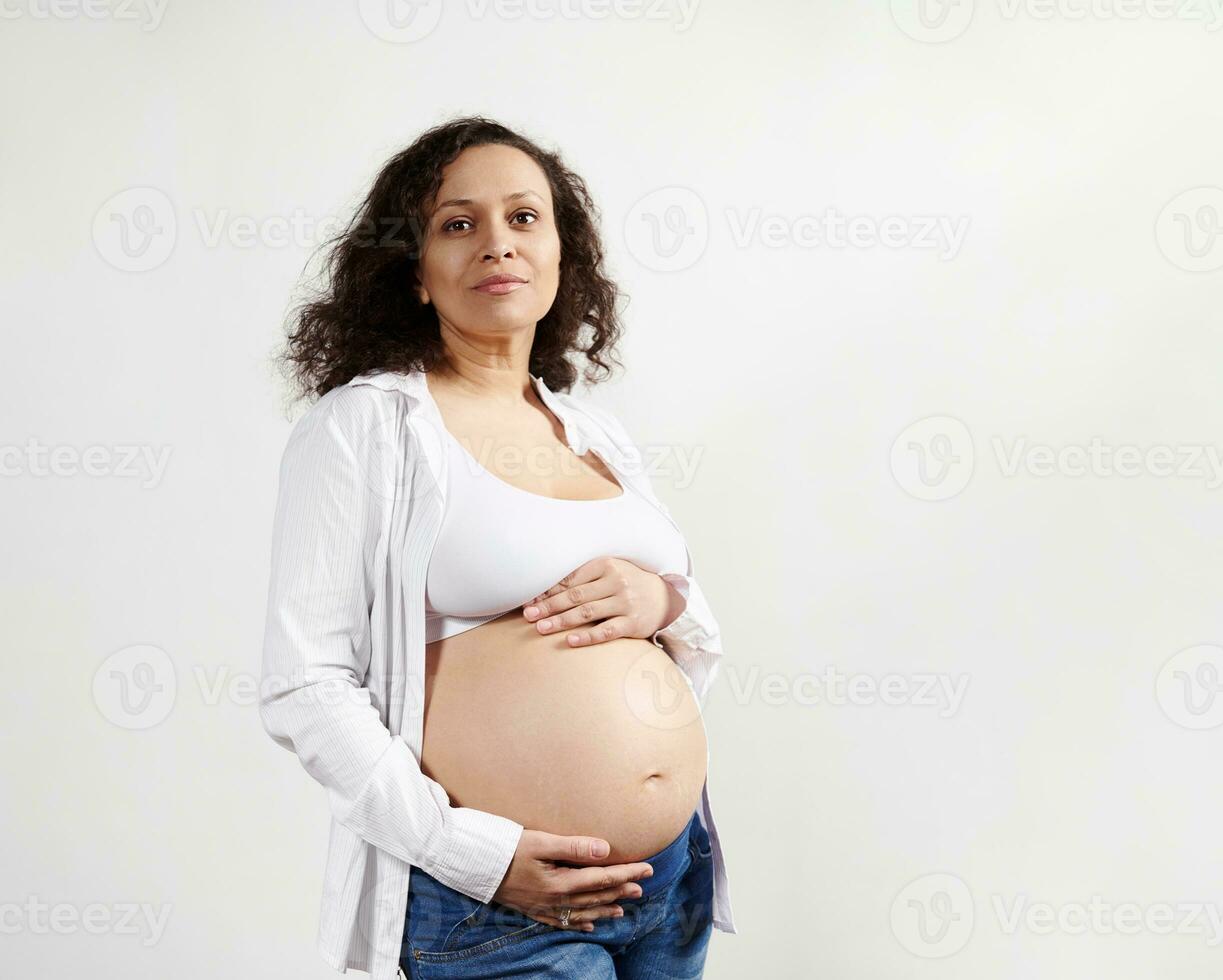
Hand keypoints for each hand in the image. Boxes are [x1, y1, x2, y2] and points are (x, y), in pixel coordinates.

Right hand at [492, 829, 654, 930]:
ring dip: (604, 909)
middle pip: (595, 896)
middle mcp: (555, 900)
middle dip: (620, 891)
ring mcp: (544, 908)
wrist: (473, 864)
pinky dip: (578, 924)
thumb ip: (573, 846)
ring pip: (582, 912)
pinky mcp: (533, 910)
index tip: (648, 868)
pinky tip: (588, 926)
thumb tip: (605, 849)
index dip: (627, 873)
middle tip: (642, 887)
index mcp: (561, 883)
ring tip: (622, 909)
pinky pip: (562, 922)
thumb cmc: (506, 848)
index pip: (602, 878)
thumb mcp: (540, 842)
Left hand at [521, 557, 684, 647]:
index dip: (549, 590)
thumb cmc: (627, 583)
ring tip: (541, 628)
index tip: (530, 599)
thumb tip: (545, 589)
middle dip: (549, 606)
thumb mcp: (609, 571)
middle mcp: (616, 582)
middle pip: (575, 596)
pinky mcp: (633, 623)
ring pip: (587, 613)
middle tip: (529, 615)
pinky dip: (587, 636)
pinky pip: (606, 631)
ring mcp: (625, 603)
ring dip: (561, 621)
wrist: (664, 598)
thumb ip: (583, 576)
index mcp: (606, 565)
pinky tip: (570, 641)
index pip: (571, 579)